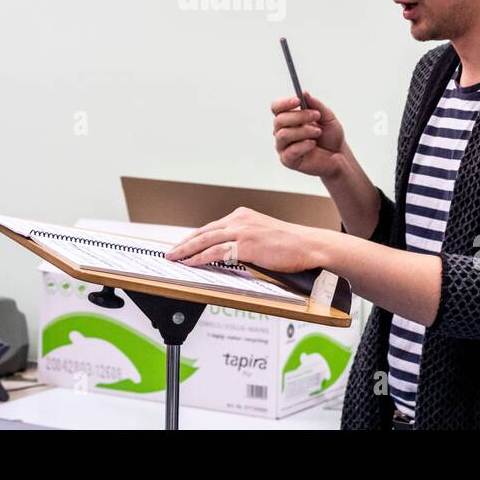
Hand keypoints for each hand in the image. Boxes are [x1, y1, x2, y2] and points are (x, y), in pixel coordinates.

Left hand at [163, 207, 325, 273]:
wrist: (309, 244)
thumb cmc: (290, 244)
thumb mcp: (263, 235)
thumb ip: (244, 240)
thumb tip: (229, 254)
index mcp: (243, 216)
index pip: (211, 227)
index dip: (194, 238)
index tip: (182, 246)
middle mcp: (240, 219)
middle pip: (204, 232)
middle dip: (184, 244)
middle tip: (170, 253)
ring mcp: (242, 231)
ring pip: (205, 240)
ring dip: (186, 251)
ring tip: (174, 259)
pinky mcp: (246, 244)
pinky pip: (216, 252)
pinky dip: (200, 258)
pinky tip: (190, 263)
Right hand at [271, 90, 345, 178]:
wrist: (338, 156)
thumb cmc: (330, 136)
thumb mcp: (327, 117)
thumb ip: (316, 105)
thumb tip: (304, 93)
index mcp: (289, 119)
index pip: (276, 108)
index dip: (284, 103)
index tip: (298, 100)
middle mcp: (282, 131)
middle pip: (279, 120)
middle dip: (299, 116)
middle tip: (316, 115)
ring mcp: (283, 146)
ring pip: (283, 135)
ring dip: (303, 131)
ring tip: (318, 132)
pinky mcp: (288, 160)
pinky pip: (290, 151)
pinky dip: (303, 145)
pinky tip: (313, 144)